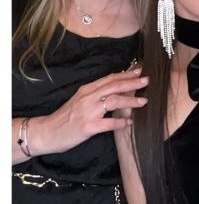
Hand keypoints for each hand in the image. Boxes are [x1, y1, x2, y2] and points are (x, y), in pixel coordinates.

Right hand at [32, 66, 147, 155]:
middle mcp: (88, 98)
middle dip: (132, 83)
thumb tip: (117, 89)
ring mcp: (88, 112)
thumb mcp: (80, 100)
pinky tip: (129, 123)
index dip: (126, 74)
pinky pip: (108, 123)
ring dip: (130, 101)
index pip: (110, 79)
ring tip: (144, 101)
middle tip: (147, 80)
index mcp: (87, 90)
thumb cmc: (66, 117)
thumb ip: (96, 94)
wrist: (46, 132)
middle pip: (114, 86)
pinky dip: (120, 122)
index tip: (140, 71)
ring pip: (113, 101)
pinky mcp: (87, 127)